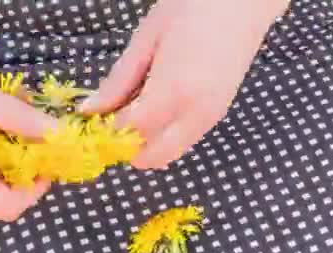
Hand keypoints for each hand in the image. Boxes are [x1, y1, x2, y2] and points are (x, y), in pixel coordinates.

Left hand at [79, 0, 289, 168]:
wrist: (241, 2)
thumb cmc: (190, 9)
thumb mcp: (146, 40)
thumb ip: (118, 81)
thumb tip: (90, 110)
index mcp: (173, 91)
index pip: (131, 131)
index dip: (108, 131)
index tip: (94, 120)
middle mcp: (194, 114)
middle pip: (153, 157)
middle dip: (127, 147)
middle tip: (112, 123)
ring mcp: (210, 118)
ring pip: (170, 154)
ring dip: (147, 145)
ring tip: (133, 112)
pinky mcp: (218, 115)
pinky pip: (185, 141)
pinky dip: (165, 137)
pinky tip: (156, 109)